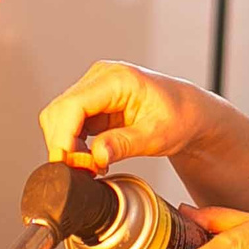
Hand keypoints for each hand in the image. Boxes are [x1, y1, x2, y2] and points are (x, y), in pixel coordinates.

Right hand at [38, 60, 227, 171]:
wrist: (189, 113)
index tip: (68, 163)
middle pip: (59, 112)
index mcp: (117, 79)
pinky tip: (92, 157)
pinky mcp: (92, 103)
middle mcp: (100, 78)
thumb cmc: (180, 117)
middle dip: (64, 145)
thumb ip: (124, 144)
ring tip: (92, 165)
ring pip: (60, 119)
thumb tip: (96, 156)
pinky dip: (74, 144)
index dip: (64, 137)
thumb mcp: (157, 135)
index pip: (73, 105)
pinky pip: (70, 124)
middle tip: (85, 170)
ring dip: (68, 146)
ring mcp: (94, 89)